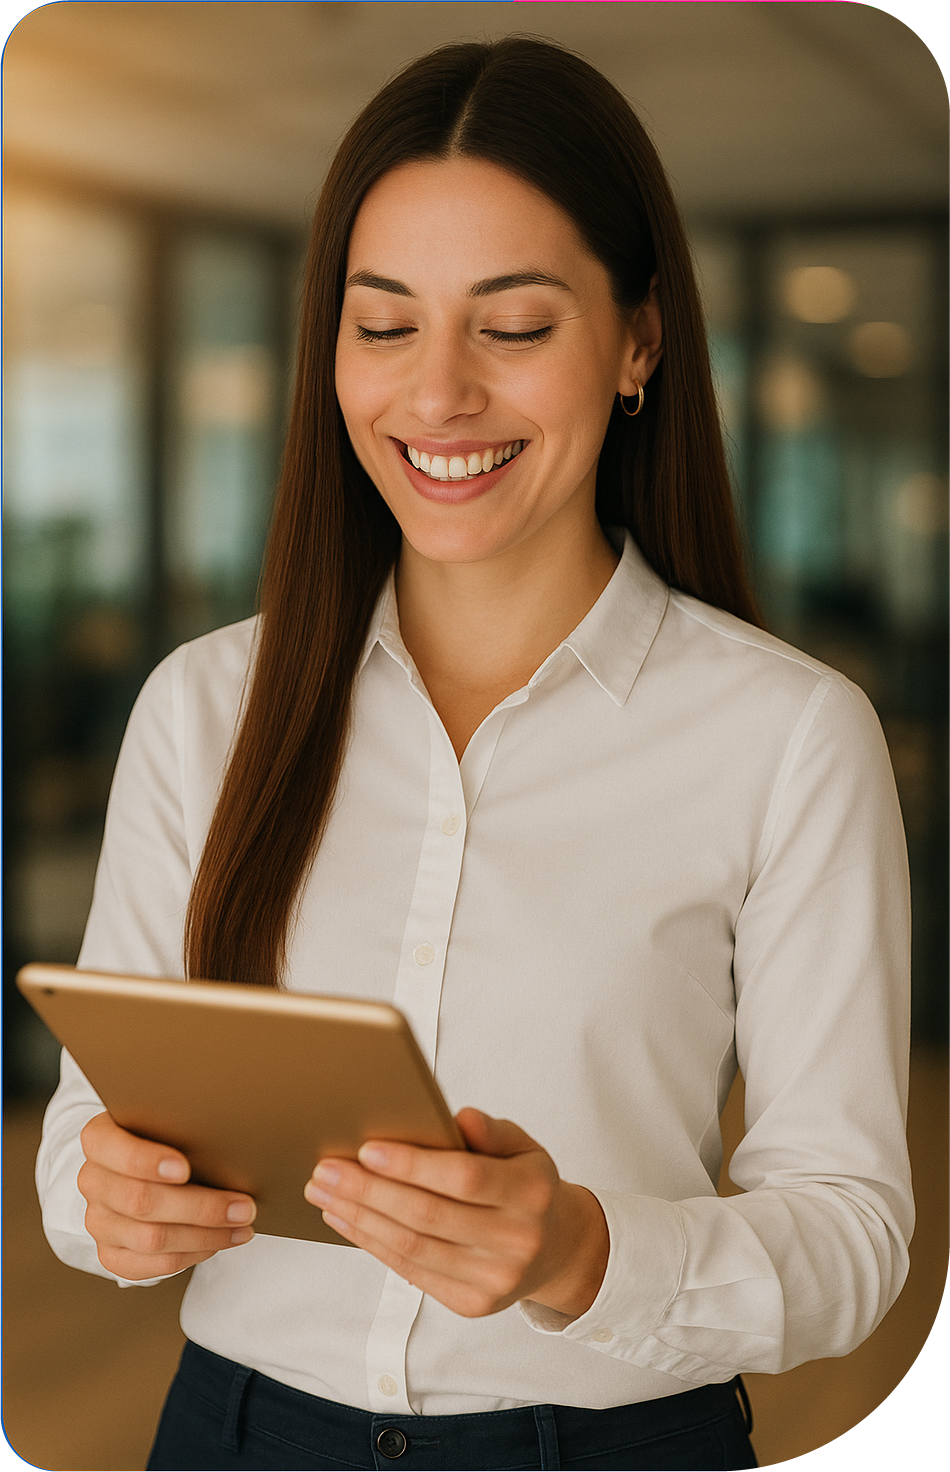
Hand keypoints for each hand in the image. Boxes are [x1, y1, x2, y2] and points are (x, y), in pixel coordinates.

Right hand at [78, 1111, 256, 1279]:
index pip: (116, 1151)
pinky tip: (219, 1241)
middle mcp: (92, 1181)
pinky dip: (193, 1254)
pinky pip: (153, 1265)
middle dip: (201, 1207)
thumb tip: (232, 1140)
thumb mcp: (166, 1119)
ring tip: (242, 1225)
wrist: (140, 1168)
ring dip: (205, 1235)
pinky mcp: (111, 1254)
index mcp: (99, 1140)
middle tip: (243, 1206)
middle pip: (142, 1201)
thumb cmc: (163, 1138)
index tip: (185, 1168)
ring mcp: (98, 1221)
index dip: (147, 1162)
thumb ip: (183, 1124)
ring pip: (152, 1239)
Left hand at [304, 1108, 608, 1318]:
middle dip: (369, 1191)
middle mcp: (517, 1241)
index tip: (366, 1149)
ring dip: (360, 1218)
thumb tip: (458, 1118)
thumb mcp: (523, 1147)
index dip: (413, 1166)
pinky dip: (372, 1243)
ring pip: (413, 1247)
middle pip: (428, 1216)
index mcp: (531, 1193)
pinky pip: (411, 1272)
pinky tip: (346, 1220)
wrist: (558, 1248)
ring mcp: (495, 1279)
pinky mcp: (472, 1304)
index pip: (464, 1179)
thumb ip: (491, 1131)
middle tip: (325, 1170)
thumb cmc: (526, 1184)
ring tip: (323, 1193)